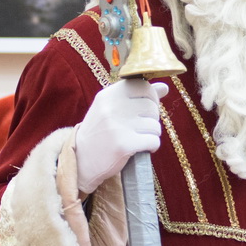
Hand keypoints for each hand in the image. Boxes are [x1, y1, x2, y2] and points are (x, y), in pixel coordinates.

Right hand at [73, 78, 169, 194]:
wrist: (81, 158)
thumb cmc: (100, 131)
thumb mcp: (112, 108)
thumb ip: (137, 96)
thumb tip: (164, 88)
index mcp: (108, 95)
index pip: (143, 86)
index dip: (151, 98)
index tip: (144, 109)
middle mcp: (112, 108)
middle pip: (152, 107)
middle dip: (151, 119)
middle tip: (139, 128)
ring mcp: (118, 126)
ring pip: (155, 126)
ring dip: (151, 134)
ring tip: (137, 138)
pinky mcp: (124, 145)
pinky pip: (154, 141)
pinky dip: (152, 147)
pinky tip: (140, 148)